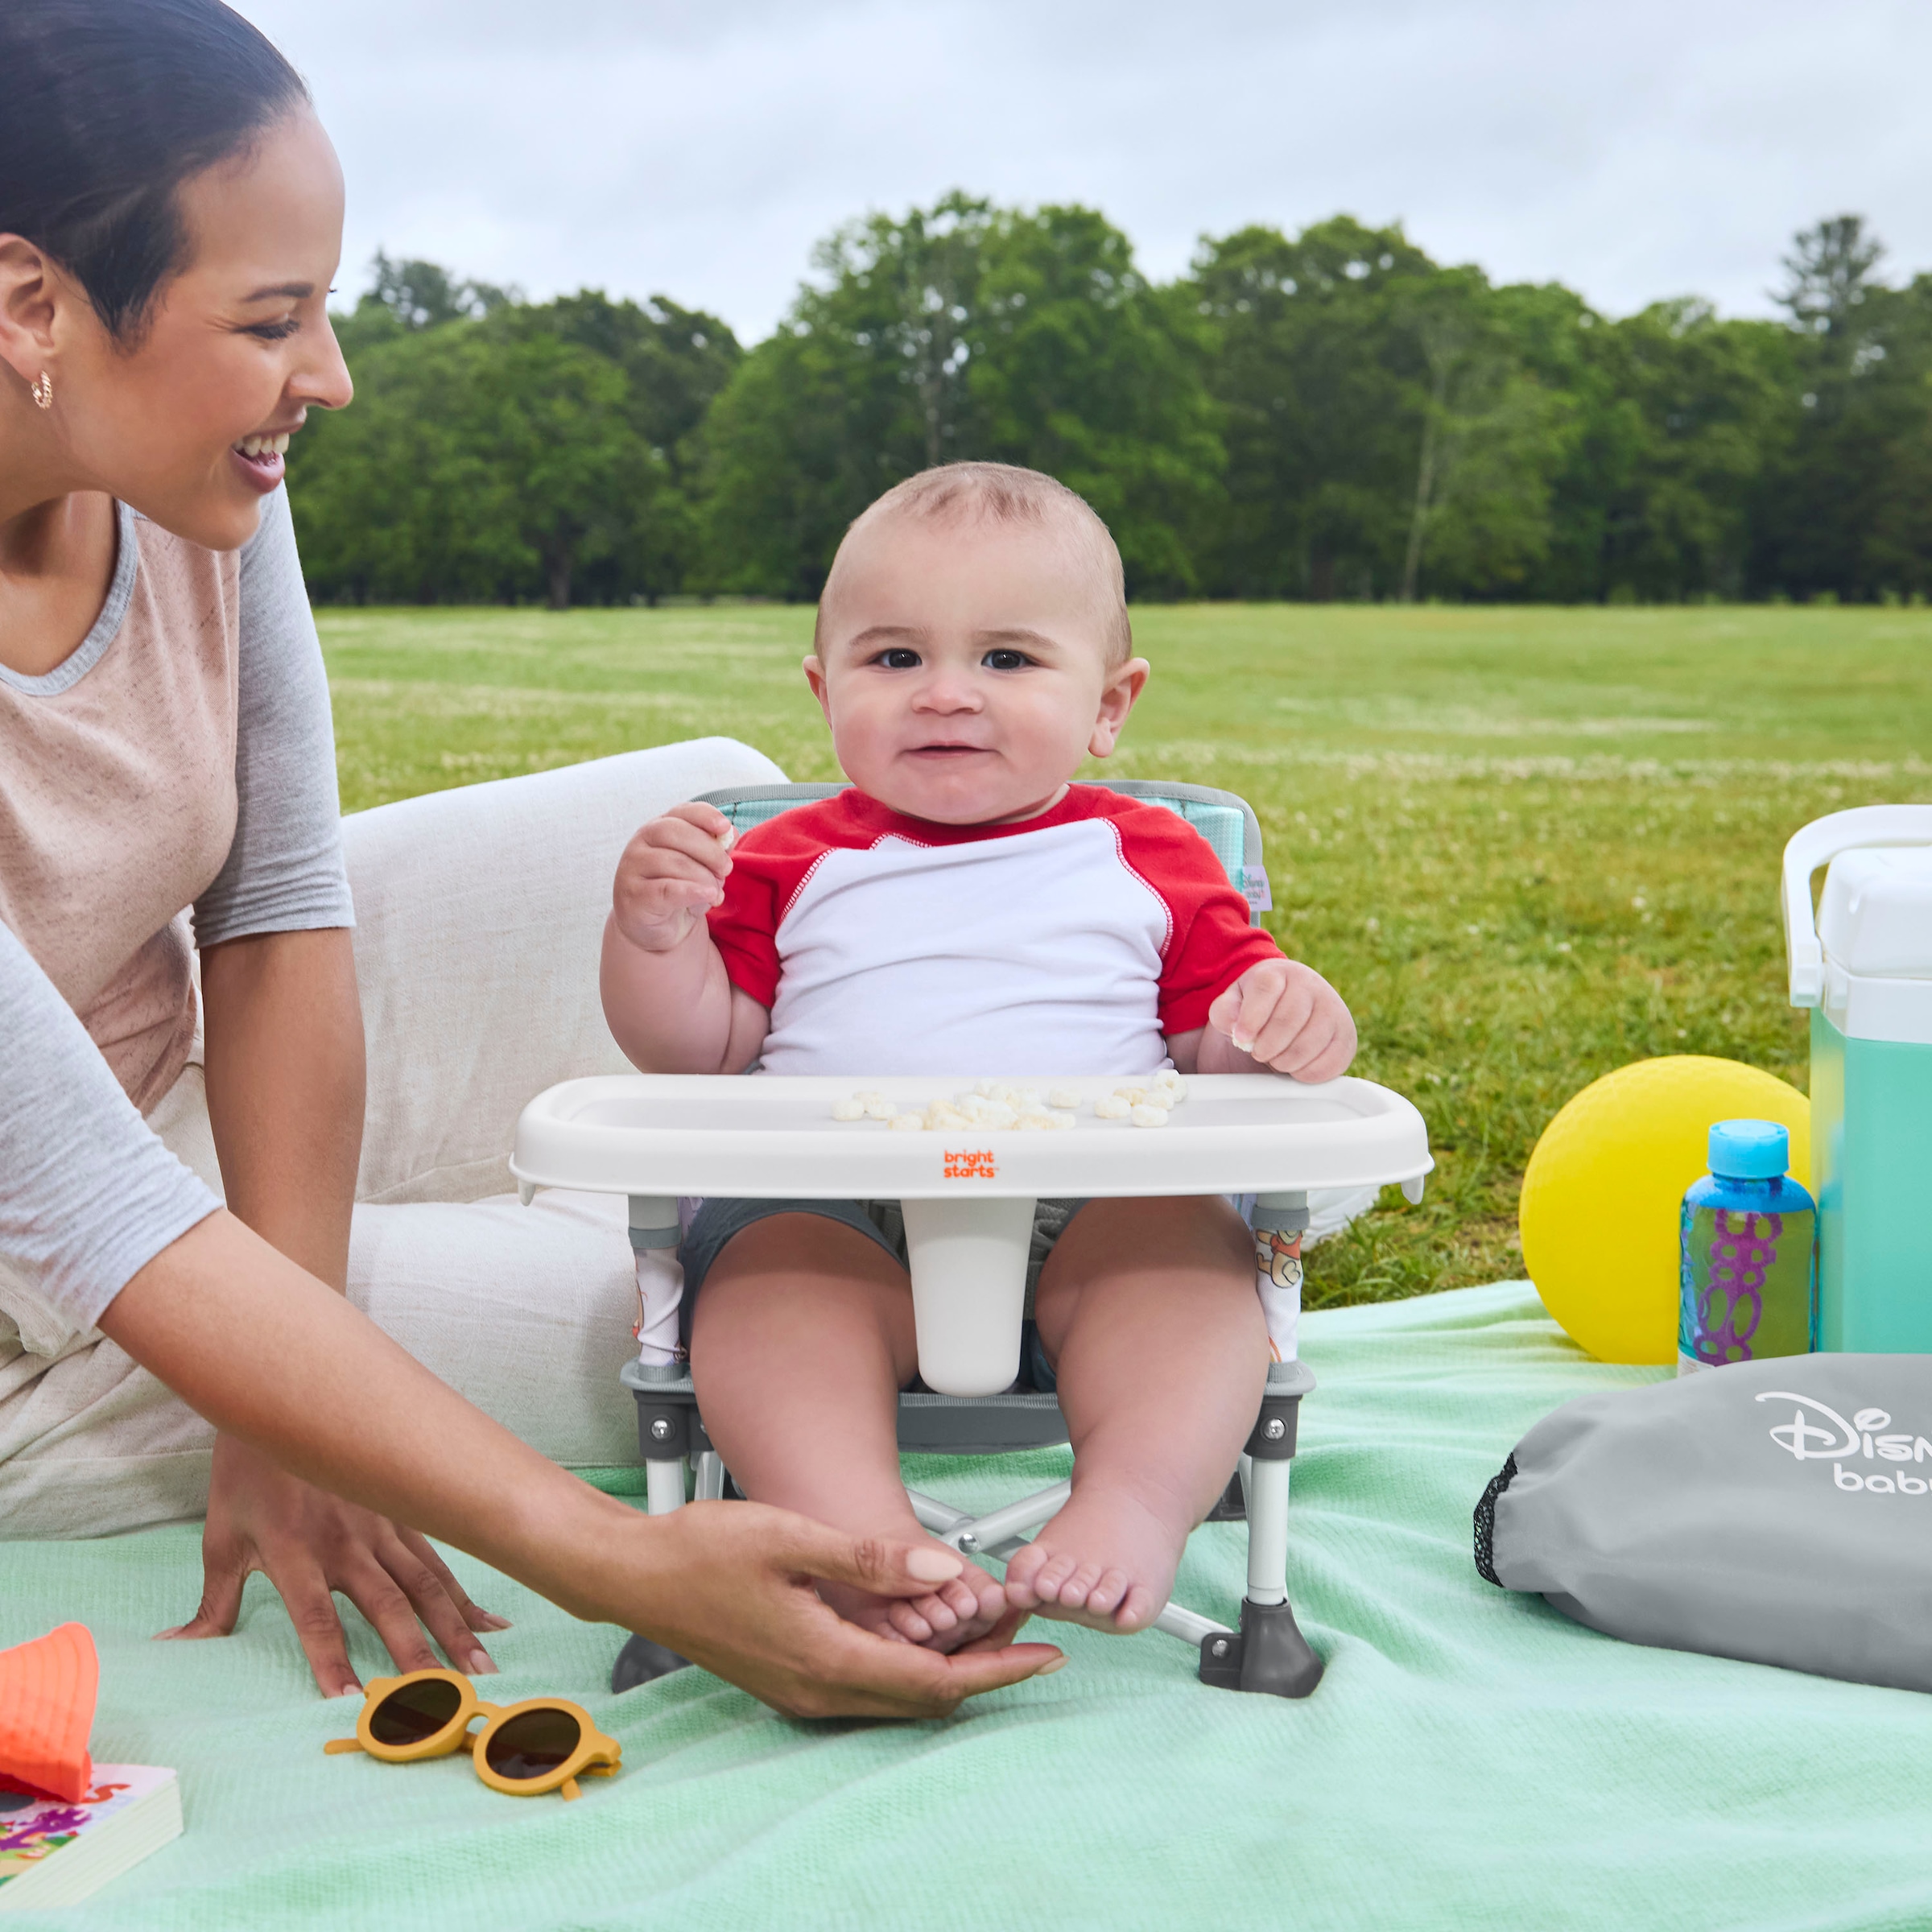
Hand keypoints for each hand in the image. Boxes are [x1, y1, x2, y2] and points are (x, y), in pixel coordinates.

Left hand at [159, 1434, 509, 1696]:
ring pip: (428, 1583)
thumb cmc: (248, 1473)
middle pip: (389, 1605)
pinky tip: (493, 1620)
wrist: (286, 1396)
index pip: (318, 1617)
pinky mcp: (404, 1512)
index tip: (352, 1702)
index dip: (333, 1660)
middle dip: (417, 1654)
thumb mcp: (221, 1537)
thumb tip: (174, 1650)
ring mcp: (384, 1524)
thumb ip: (212, 1603)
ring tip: (481, 1669)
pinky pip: (441, 1559)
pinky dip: (467, 1593)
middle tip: (443, 1697)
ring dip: (455, 1627)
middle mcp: (348, 1541)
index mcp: (297, 1552)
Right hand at [599, 1499, 1062, 1719]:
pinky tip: (922, 1627)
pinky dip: (910, 1663)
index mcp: (826, 1660)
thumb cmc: (701, 1550)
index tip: (1047, 1654)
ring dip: (948, 1664)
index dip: (997, 1669)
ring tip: (990, 1622)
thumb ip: (870, 1558)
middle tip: (1029, 1625)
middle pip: (924, 1696)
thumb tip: (944, 1568)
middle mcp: (818, 1690)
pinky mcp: (789, 1677)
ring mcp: (801, 1691)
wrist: (633, 1575)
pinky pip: (868, 1685)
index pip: (934, 1682)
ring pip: (897, 1694)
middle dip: (984, 1665)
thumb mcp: (791, 1537)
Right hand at [611, 802, 735, 952]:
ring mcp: (632, 868)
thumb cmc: (680, 892)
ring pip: (673, 862)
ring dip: (704, 877)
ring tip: (716, 893)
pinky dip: (692, 891)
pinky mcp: (634, 896)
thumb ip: (714, 849)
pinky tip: (708, 896)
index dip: (705, 816)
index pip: (681, 812)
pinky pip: (666, 889)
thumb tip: (730, 834)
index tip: (725, 827)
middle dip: (709, 849)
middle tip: (726, 869)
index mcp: (659, 829)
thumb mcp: (701, 867)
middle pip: (676, 832)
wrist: (658, 929)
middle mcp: (640, 843)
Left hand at [1206, 958, 1356, 1080]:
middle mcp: (1311, 985)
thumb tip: (1238, 1027)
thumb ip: (1225, 1012)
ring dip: (1283, 1061)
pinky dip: (1304, 1073)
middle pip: (1288, 1020)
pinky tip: (1295, 1065)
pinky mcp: (1346, 1037)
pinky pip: (1327, 1064)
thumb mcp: (1233, 1005)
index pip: (1266, 988)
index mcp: (1279, 973)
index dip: (1251, 1017)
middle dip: (1266, 1046)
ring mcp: (1334, 1010)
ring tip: (1275, 1058)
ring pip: (1308, 1044)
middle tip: (1258, 1053)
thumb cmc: (1258, 1009)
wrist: (1290, 1012)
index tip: (1241, 1039)